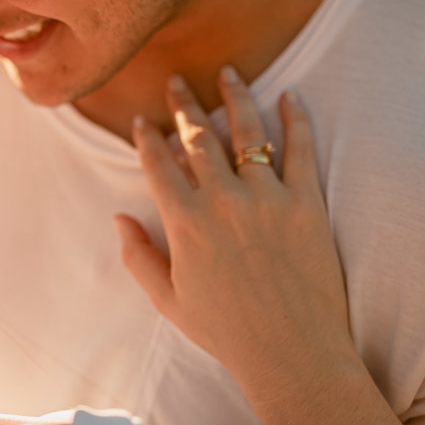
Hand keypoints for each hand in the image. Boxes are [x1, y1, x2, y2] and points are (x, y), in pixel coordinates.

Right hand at [114, 67, 350, 387]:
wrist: (290, 351)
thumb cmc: (225, 331)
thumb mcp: (168, 299)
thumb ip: (138, 256)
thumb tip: (118, 219)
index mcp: (183, 222)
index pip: (158, 163)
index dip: (148, 137)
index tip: (145, 119)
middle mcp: (221, 200)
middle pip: (197, 137)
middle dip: (184, 104)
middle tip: (178, 81)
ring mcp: (266, 197)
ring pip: (247, 131)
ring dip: (235, 97)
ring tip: (229, 73)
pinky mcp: (306, 203)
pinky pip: (301, 149)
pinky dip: (296, 119)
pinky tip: (291, 97)